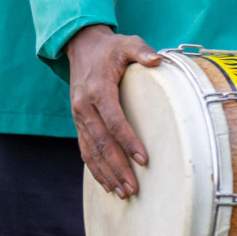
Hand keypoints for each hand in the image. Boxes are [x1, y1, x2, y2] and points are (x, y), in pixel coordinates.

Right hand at [66, 24, 161, 197]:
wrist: (82, 46)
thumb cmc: (109, 48)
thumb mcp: (127, 42)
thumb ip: (142, 50)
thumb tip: (157, 60)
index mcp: (97, 90)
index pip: (113, 121)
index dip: (128, 141)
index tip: (143, 158)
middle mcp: (84, 107)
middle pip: (101, 143)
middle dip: (117, 167)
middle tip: (133, 188)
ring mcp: (79, 117)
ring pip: (91, 151)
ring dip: (106, 174)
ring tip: (123, 193)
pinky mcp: (79, 122)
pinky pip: (85, 149)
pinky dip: (95, 169)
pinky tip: (107, 184)